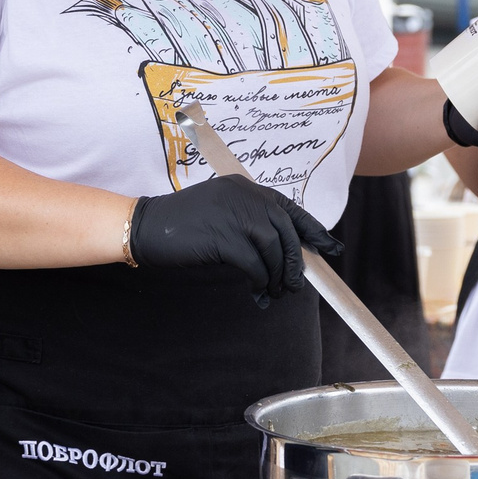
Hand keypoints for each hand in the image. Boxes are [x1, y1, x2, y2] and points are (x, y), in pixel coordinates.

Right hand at [129, 173, 345, 303]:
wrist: (147, 227)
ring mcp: (234, 215)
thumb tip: (284, 251)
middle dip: (295, 263)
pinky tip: (256, 291)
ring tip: (274, 292)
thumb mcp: (222, 212)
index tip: (330, 248)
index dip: (313, 230)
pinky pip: (254, 265)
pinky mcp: (224, 237)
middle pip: (285, 232)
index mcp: (246, 187)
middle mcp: (244, 196)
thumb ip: (250, 222)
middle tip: (295, 285)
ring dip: (277, 276)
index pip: (289, 208)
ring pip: (273, 251)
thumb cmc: (184, 224)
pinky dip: (259, 282)